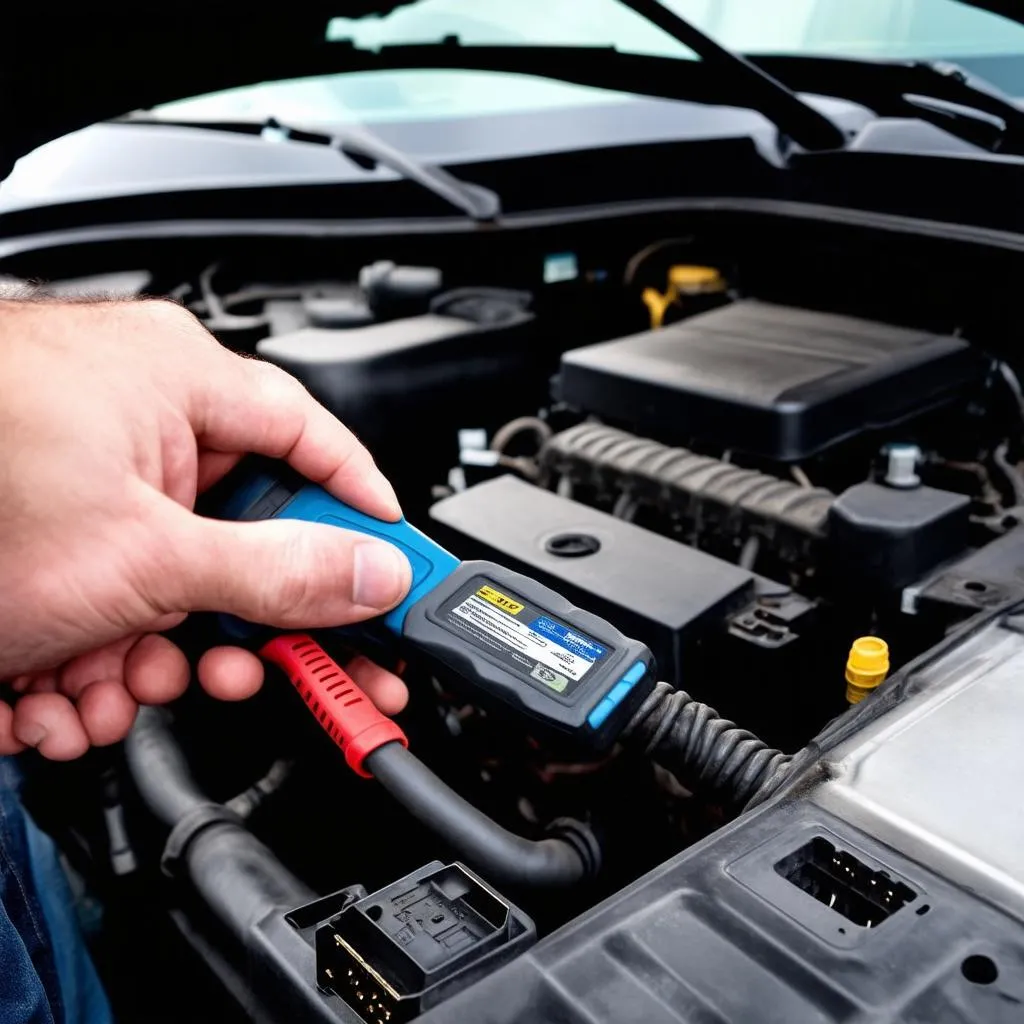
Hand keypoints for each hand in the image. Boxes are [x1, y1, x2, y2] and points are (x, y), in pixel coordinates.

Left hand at [0, 297, 411, 758]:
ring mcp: (86, 472)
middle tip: (266, 667)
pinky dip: (89, 649)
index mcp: (182, 381)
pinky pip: (103, 587)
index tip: (393, 566)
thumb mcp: (147, 553)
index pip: (316, 442)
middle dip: (237, 619)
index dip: (362, 508)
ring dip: (149, 654)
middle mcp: (139, 416)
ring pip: (166, 577)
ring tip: (113, 692)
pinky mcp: (42, 524)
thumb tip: (373, 574)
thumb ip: (280, 570)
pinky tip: (55, 687)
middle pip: (241, 529)